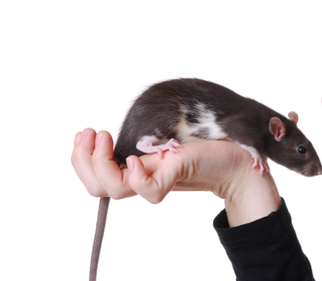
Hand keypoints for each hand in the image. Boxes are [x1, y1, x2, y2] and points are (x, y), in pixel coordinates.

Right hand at [71, 128, 280, 226]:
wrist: (240, 154)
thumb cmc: (206, 142)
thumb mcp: (166, 133)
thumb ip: (144, 138)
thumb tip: (120, 133)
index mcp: (138, 167)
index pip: (95, 177)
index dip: (80, 159)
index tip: (86, 132)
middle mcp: (144, 175)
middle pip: (97, 186)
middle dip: (83, 162)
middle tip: (93, 134)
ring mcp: (159, 176)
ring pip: (116, 190)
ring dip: (102, 165)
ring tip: (106, 138)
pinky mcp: (178, 174)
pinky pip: (150, 189)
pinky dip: (138, 179)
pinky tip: (137, 160)